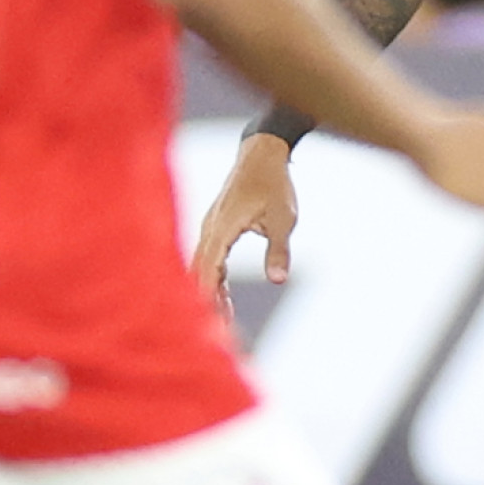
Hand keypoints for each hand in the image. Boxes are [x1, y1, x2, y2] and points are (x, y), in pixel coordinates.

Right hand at [192, 132, 298, 306]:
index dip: (210, 298)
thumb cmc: (275, 184)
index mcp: (223, 228)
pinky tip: (223, 295)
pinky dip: (213, 278)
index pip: (210, 270)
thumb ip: (279, 250)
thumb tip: (278, 280)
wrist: (262, 152)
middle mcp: (210, 228)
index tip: (216, 323)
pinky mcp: (214, 226)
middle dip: (207, 302)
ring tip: (225, 319)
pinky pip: (207, 257)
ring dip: (210, 291)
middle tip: (222, 332)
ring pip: (201, 266)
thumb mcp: (284, 218)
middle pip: (200, 272)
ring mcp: (209, 226)